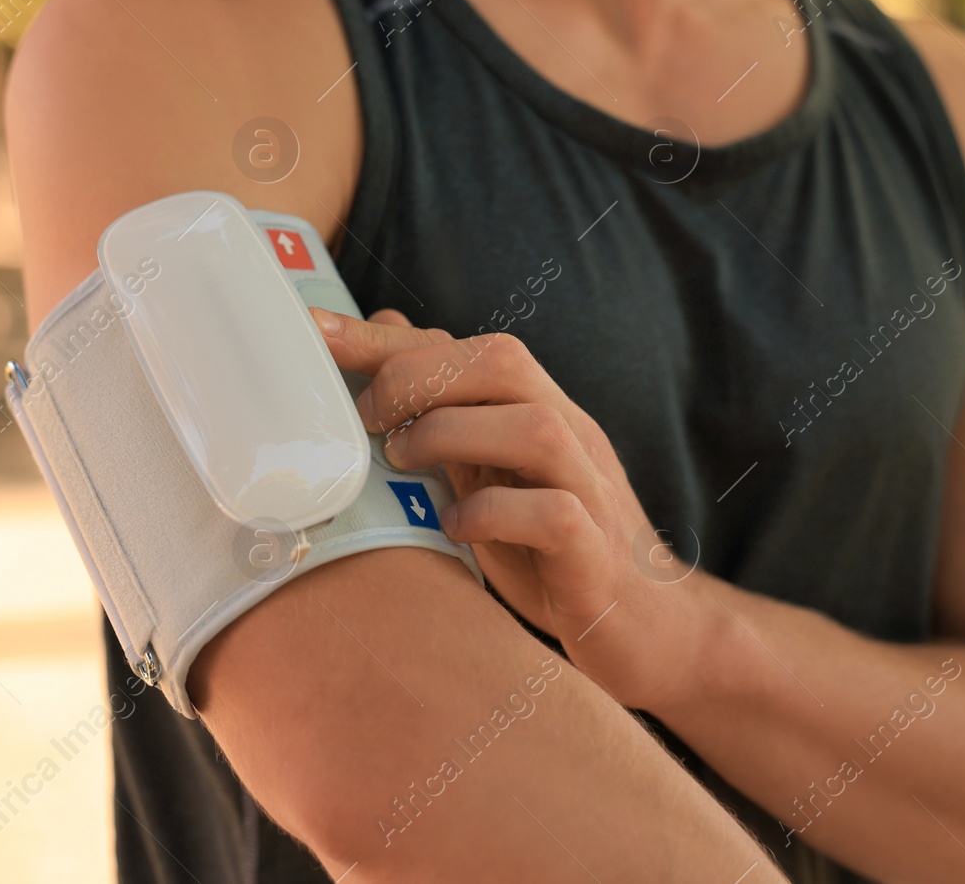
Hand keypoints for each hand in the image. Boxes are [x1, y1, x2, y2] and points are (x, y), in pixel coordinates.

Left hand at [313, 307, 708, 710]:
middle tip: (365, 419)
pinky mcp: (597, 556)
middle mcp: (571, 438)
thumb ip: (445, 417)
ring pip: (535, 427)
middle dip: (418, 375)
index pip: (467, 347)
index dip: (387, 338)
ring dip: (452, 433)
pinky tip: (454, 526)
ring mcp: (590, 493)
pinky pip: (555, 514)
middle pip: (505, 361)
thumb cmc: (555, 554)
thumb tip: (386, 340)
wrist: (651, 631)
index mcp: (541, 413)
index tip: (314, 333)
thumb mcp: (491, 479)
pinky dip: (495, 512)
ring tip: (401, 460)